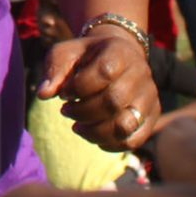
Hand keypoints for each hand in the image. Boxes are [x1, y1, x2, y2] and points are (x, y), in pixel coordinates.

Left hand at [37, 32, 158, 152]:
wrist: (118, 58)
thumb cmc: (87, 57)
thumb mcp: (66, 54)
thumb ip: (54, 70)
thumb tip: (43, 94)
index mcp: (120, 52)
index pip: (104, 72)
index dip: (78, 87)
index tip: (64, 93)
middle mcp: (141, 74)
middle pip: (114, 101)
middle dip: (83, 111)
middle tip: (66, 111)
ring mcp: (149, 97)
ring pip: (125, 125)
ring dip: (95, 131)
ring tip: (77, 127)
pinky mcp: (151, 117)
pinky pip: (133, 140)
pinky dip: (109, 144)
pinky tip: (93, 135)